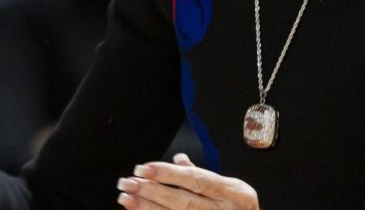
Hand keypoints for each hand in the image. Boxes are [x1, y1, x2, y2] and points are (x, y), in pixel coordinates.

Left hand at [116, 153, 258, 208]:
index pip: (195, 179)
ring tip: (126, 198)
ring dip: (148, 208)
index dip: (168, 174)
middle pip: (183, 201)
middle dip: (152, 192)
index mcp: (232, 192)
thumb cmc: (238, 208)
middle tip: (127, 183)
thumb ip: (203, 175)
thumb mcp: (230, 188)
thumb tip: (179, 159)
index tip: (142, 169)